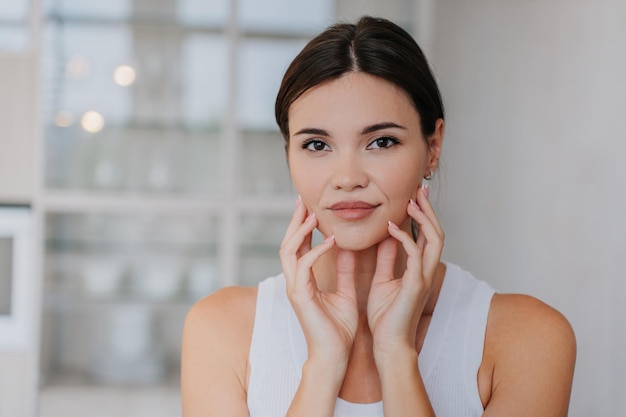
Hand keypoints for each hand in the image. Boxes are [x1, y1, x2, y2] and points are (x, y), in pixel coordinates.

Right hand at [279, 198, 358, 366]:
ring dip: (300, 231)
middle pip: (287, 243)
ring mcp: (295, 288)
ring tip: (313, 215)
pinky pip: (304, 267)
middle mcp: (295, 281)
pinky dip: (316, 251)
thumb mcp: (346, 292)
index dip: (303, 227)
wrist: (335, 355)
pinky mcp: (300, 296)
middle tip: (303, 201)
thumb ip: (345, 271)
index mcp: (303, 280)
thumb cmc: (338, 329)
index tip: (311, 208)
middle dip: (295, 221)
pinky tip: (331, 241)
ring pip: (288, 251)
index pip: (299, 247)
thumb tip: (350, 250)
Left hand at [367, 186, 444, 357]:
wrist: (388, 343)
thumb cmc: (386, 316)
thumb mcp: (383, 280)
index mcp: (419, 269)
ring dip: (424, 218)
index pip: (427, 236)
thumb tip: (384, 238)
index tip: (414, 196)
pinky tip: (391, 228)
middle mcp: (426, 270)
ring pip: (435, 239)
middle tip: (420, 189)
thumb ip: (387, 259)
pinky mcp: (416, 285)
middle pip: (437, 232)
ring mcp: (424, 277)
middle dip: (429, 209)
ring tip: (410, 201)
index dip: (423, 215)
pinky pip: (416, 255)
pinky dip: (405, 238)